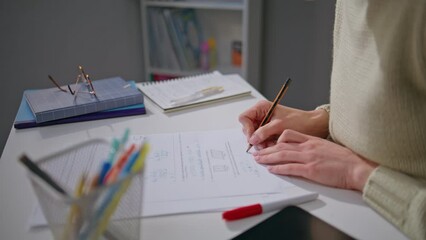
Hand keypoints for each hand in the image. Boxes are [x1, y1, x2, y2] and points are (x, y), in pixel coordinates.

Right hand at [239, 100, 328, 148]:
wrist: (312, 125)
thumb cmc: (299, 120)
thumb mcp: (280, 125)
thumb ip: (264, 131)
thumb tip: (252, 139)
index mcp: (261, 108)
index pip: (244, 118)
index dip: (247, 128)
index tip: (253, 138)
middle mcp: (261, 115)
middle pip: (247, 128)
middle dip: (255, 138)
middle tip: (263, 144)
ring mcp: (264, 124)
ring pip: (254, 136)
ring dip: (261, 143)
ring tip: (271, 145)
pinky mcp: (269, 132)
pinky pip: (261, 140)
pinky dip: (266, 144)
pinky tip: (273, 145)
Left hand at [253, 129, 377, 190]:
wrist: (357, 167)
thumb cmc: (346, 159)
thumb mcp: (328, 147)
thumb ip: (315, 147)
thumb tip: (306, 152)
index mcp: (312, 140)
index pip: (289, 135)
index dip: (275, 140)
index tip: (268, 143)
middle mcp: (308, 147)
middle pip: (281, 145)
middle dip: (267, 149)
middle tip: (256, 152)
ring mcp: (309, 158)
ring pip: (282, 155)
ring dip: (267, 157)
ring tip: (258, 160)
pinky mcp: (311, 170)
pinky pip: (290, 168)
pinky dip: (278, 168)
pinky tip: (271, 169)